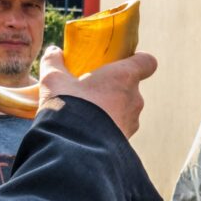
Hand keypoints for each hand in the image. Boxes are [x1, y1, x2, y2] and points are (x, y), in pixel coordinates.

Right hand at [37, 46, 156, 137]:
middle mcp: (134, 98)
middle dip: (113, 90)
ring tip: (87, 116)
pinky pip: (118, 130)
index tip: (122, 64)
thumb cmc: (69, 106)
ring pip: (124, 111)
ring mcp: (132, 122)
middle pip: (131, 88)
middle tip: (92, 93)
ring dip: (110, 111)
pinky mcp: (125, 142)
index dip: (138, 61)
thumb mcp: (54, 80)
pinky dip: (107, 130)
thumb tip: (53, 51)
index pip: (147, 62)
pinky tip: (87, 133)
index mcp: (124, 77)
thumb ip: (54, 62)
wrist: (73, 149)